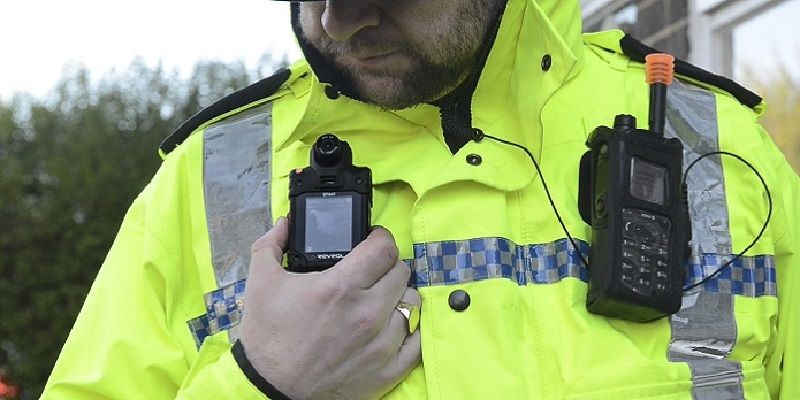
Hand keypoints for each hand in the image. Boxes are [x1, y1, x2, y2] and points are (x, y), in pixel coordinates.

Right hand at [239, 217, 420, 399]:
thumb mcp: (260, 282)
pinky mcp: (387, 371)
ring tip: (379, 299)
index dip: (379, 238)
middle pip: (401, 272)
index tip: (372, 241)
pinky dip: (408, 330)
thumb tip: (285, 222)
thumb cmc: (267, 337)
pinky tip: (392, 325)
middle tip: (372, 271)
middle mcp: (366, 314)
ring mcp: (381, 345)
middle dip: (387, 265)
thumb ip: (272, 244)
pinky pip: (417, 341)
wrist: (268, 390)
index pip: (384, 248)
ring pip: (412, 304)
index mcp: (340, 287)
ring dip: (398, 297)